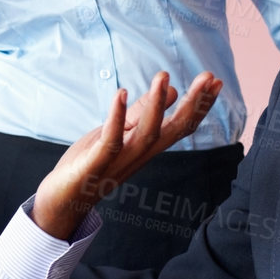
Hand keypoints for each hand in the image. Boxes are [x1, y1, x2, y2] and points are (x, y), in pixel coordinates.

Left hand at [31, 70, 221, 240]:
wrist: (63, 201)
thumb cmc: (90, 163)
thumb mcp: (118, 132)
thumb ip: (141, 113)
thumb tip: (170, 90)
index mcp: (145, 147)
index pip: (180, 126)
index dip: (199, 106)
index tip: (216, 82)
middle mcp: (139, 155)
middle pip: (173, 130)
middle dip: (192, 104)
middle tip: (209, 78)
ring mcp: (119, 161)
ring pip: (146, 134)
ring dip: (156, 105)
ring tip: (163, 77)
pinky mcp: (95, 165)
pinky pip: (110, 142)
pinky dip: (116, 118)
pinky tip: (120, 93)